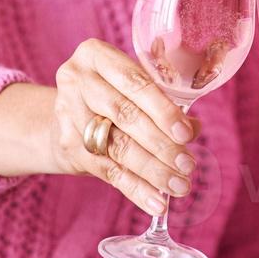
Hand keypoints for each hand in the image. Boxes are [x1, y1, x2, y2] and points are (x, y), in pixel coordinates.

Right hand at [51, 38, 199, 214]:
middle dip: (160, 144)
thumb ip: (163, 101)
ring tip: (178, 186)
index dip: (162, 110)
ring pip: (116, 147)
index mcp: (95, 55)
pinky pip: (106, 171)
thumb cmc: (112, 92)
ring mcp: (68, 114)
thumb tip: (193, 129)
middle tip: (187, 165)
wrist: (65, 111)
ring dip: (152, 170)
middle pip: (124, 116)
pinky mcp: (68, 146)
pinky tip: (156, 202)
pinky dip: (135, 188)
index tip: (187, 134)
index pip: (134, 83)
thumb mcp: (133, 85)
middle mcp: (76, 81)